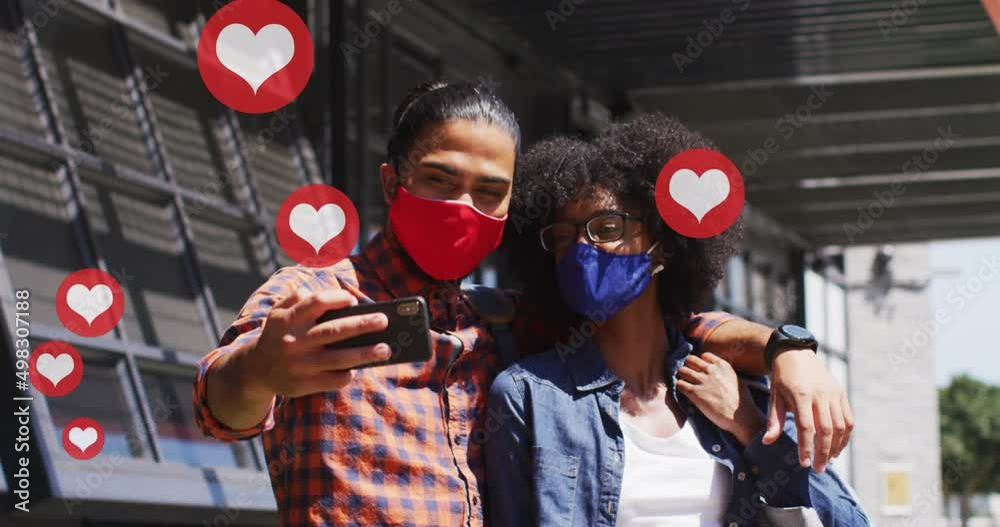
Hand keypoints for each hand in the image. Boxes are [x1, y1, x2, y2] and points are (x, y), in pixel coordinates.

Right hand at [242, 288, 390, 398]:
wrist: (255, 370)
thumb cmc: (278, 334)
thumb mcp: (279, 312)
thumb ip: (299, 298)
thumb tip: (332, 294)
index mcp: (288, 319)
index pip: (317, 303)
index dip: (338, 299)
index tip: (353, 301)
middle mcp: (294, 341)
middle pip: (334, 331)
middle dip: (363, 325)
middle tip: (383, 321)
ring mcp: (299, 365)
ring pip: (339, 359)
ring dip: (365, 354)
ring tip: (385, 349)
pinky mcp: (303, 384)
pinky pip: (333, 380)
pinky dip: (348, 374)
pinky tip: (358, 368)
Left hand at [677, 353, 764, 445]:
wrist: (741, 417)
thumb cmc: (742, 402)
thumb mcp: (736, 380)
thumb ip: (725, 373)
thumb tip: (718, 374)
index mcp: (722, 365)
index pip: (704, 356)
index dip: (700, 363)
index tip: (700, 370)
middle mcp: (711, 370)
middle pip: (690, 360)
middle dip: (689, 367)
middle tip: (689, 376)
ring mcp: (702, 380)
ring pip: (682, 370)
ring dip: (682, 377)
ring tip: (685, 384)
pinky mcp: (695, 393)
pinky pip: (680, 384)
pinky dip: (680, 387)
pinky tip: (684, 392)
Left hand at [765, 348, 854, 472]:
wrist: (795, 354)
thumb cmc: (782, 378)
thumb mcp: (775, 397)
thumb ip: (774, 420)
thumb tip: (767, 442)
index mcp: (801, 395)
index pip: (807, 427)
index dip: (807, 447)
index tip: (805, 463)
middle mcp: (820, 395)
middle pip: (826, 429)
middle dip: (823, 452)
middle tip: (818, 468)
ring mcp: (833, 394)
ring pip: (841, 426)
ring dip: (836, 446)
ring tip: (828, 460)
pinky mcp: (841, 394)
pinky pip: (848, 419)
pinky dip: (845, 435)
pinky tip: (838, 447)